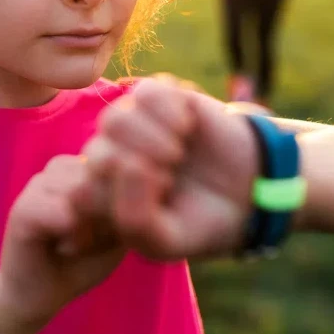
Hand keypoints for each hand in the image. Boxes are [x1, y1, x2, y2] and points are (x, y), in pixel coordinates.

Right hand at [0, 155, 125, 328]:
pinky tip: (65, 248)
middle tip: (94, 240)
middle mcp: (63, 166)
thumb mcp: (123, 227)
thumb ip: (130, 201)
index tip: (113, 230)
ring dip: (93, 229)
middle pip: (107, 178)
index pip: (126, 168)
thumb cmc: (88, 258)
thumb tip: (125, 180)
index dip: (129, 206)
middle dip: (110, 217)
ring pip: (86, 191)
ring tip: (78, 244)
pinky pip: (66, 212)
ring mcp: (40, 182)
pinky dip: (76, 237)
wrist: (44, 292)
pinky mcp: (23, 207)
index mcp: (86, 164)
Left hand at [81, 76, 258, 260]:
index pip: (83, 193)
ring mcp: (134, 124)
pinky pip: (146, 92)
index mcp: (105, 195)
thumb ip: (135, 220)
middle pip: (97, 153)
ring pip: (115, 120)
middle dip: (136, 170)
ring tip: (176, 155)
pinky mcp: (161, 97)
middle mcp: (112, 155)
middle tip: (169, 181)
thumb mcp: (165, 242)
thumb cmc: (199, 222)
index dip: (119, 203)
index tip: (154, 214)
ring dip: (149, 141)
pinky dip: (167, 111)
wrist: (250, 191)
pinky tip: (186, 127)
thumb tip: (126, 164)